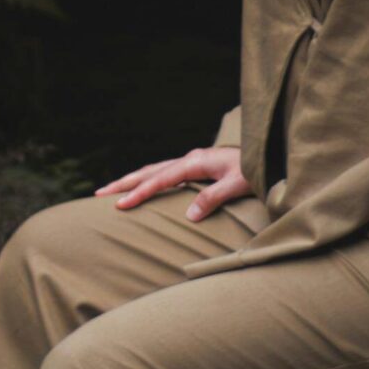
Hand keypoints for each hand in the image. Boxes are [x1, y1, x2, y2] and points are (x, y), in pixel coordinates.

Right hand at [93, 144, 253, 220]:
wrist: (269, 153)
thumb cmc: (256, 170)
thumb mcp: (238, 185)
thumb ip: (214, 198)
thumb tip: (190, 215)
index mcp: (195, 162)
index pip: (161, 179)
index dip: (140, 193)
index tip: (120, 205)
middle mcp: (189, 159)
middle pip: (149, 171)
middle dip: (124, 183)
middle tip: (98, 195)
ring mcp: (191, 161)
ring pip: (153, 169)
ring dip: (132, 180)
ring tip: (111, 191)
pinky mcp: (195, 166)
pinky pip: (163, 173)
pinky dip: (147, 179)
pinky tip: (142, 186)